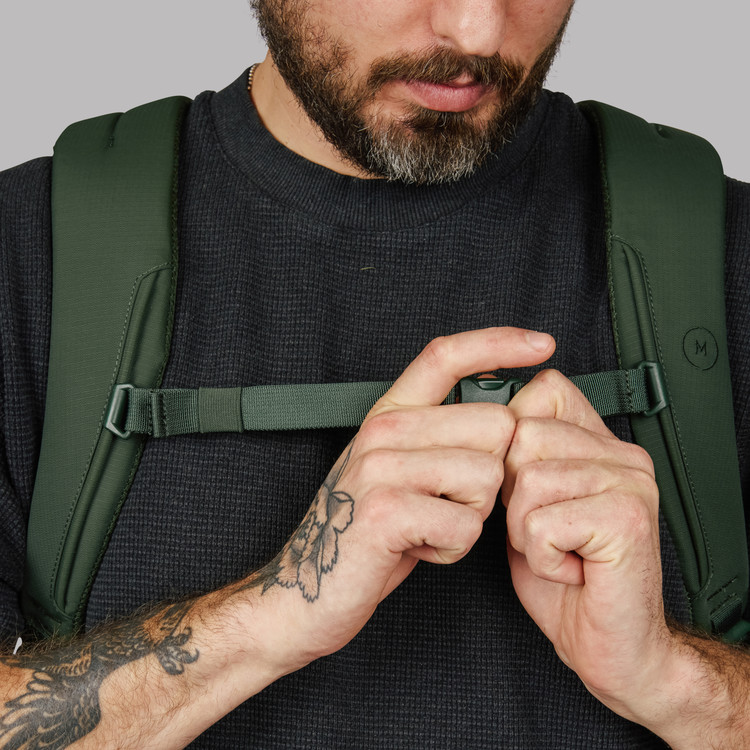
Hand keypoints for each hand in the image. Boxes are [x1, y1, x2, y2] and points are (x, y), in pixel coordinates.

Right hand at [253, 327, 554, 665]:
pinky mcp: (386, 511)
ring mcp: (380, 466)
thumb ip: (440, 434)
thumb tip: (504, 409)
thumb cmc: (369, 532)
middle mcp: (384, 429)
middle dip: (491, 474)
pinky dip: (453, 548)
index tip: (543, 343)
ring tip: (430, 526)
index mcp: (390, 413)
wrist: (305, 590)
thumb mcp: (398, 467)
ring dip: (473, 516)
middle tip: (448, 503)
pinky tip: (420, 548)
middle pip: (496, 424)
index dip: (498, 342)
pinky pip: (466, 526)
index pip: (446, 355)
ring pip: (487, 476)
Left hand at [502, 369, 669, 718]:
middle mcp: (622, 455)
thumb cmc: (565, 576)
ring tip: (559, 548)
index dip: (513, 435)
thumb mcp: (528, 504)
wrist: (610, 643)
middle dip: (513, 493)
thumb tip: (480, 419)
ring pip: (528, 480)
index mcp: (600, 443)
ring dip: (526, 530)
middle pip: (523, 436)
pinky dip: (542, 557)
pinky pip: (542, 523)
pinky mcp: (627, 520)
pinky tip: (571, 566)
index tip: (522, 483)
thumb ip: (517, 458)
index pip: (543, 390)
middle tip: (546, 528)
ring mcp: (630, 483)